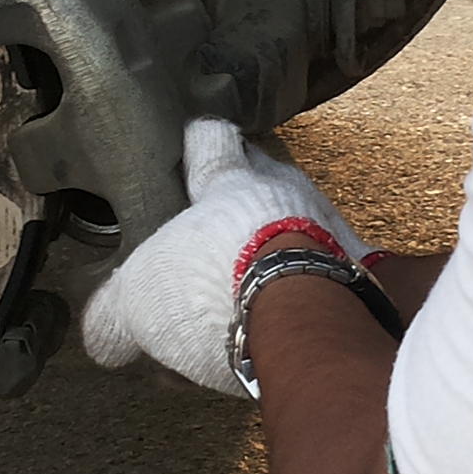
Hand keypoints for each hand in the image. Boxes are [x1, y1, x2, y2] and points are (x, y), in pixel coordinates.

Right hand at [78, 120, 364, 394]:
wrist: (303, 317)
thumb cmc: (219, 285)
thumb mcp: (136, 302)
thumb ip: (114, 316)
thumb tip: (105, 338)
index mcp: (228, 186)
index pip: (212, 144)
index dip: (203, 142)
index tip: (200, 135)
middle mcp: (287, 197)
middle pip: (268, 181)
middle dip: (251, 197)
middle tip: (232, 217)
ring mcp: (333, 233)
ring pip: (305, 225)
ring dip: (285, 249)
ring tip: (262, 278)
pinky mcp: (368, 277)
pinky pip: (342, 276)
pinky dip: (323, 293)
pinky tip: (308, 316)